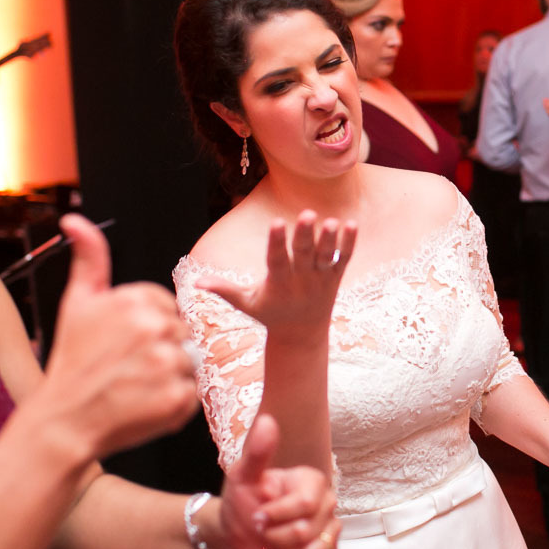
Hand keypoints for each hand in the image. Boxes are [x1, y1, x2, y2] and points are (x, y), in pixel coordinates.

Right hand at [38, 214, 196, 458]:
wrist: (63, 421)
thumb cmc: (71, 361)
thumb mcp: (77, 302)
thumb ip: (88, 258)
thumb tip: (74, 219)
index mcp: (136, 299)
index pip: (167, 308)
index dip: (147, 329)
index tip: (122, 345)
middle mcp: (154, 326)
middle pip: (181, 334)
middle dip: (160, 351)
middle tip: (126, 368)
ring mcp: (167, 363)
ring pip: (189, 364)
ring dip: (168, 378)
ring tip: (134, 387)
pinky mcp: (177, 398)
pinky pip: (191, 395)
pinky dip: (172, 404)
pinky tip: (143, 405)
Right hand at [197, 211, 357, 335]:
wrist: (302, 335)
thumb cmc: (270, 313)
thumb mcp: (246, 304)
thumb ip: (224, 290)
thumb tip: (196, 282)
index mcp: (278, 283)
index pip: (277, 260)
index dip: (276, 241)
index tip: (276, 222)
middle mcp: (301, 280)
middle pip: (303, 254)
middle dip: (305, 235)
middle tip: (308, 214)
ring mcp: (320, 278)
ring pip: (327, 256)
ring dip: (330, 238)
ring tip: (332, 221)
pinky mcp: (335, 277)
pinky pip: (343, 258)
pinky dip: (348, 243)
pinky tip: (352, 224)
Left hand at [217, 414, 338, 548]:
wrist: (238, 535)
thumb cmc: (242, 502)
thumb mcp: (243, 476)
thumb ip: (257, 451)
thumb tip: (267, 421)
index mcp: (312, 481)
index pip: (304, 505)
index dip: (276, 516)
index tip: (258, 515)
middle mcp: (327, 504)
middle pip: (307, 532)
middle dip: (276, 536)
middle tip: (264, 530)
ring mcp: (330, 532)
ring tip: (275, 544)